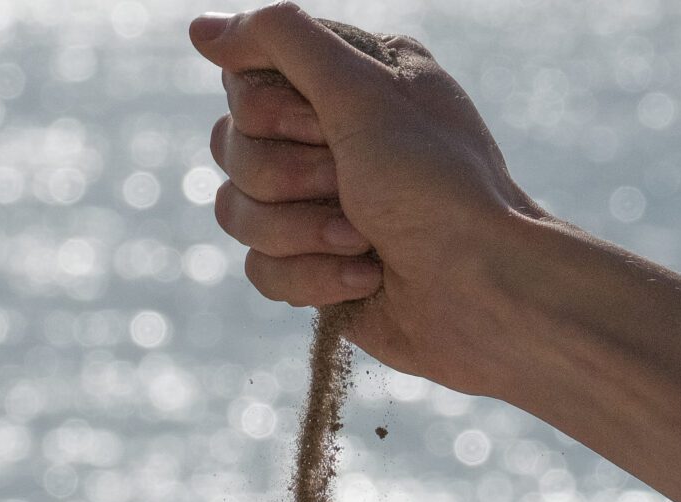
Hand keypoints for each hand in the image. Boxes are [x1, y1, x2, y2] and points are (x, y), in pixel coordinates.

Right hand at [190, 4, 542, 395]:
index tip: (323, 127)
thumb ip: (282, 41)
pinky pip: (260, 268)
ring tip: (362, 239)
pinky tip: (365, 277)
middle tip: (348, 184)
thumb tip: (199, 29)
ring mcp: (320, 205)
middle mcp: (333, 136)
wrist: (481, 293)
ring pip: (237, 212)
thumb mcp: (363, 92)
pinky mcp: (314, 266)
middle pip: (232, 147)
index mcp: (351, 80)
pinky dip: (311, 278)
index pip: (247, 81)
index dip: (270, 113)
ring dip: (300, 232)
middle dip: (287, 178)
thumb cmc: (435, 186)